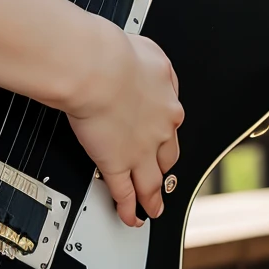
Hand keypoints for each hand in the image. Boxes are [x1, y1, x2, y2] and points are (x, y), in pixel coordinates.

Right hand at [62, 31, 182, 226]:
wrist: (96, 68)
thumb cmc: (115, 54)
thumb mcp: (149, 51)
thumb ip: (157, 68)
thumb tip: (156, 71)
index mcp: (167, 101)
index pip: (171, 123)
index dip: (166, 134)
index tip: (162, 138)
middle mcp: (159, 130)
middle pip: (167, 156)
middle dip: (165, 168)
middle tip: (162, 176)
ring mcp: (139, 150)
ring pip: (151, 181)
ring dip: (153, 197)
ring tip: (154, 209)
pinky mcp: (116, 164)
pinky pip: (125, 193)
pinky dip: (128, 208)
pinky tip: (130, 217)